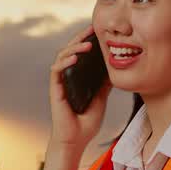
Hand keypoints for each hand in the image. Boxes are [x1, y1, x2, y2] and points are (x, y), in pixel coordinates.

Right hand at [48, 24, 111, 151]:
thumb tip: (115, 69)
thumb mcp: (101, 99)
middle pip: (70, 50)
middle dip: (80, 37)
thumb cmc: (86, 122)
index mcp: (77, 77)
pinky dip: (65, 62)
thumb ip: (104, 84)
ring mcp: (60, 82)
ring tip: (87, 44)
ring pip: (62, 56)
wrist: (77, 140)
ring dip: (73, 47)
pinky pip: (57, 71)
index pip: (80, 53)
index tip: (98, 31)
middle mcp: (67, 76)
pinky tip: (75, 57)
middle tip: (92, 29)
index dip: (87, 41)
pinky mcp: (55, 89)